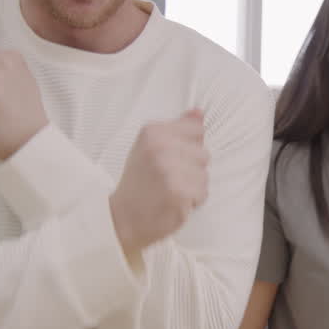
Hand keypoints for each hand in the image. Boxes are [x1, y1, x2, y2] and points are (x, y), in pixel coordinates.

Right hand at [109, 109, 208, 255]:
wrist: (123, 217)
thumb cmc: (140, 181)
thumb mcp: (151, 147)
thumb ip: (178, 128)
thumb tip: (199, 112)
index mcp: (153, 131)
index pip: (197, 130)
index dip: (189, 148)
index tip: (171, 159)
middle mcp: (160, 147)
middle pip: (204, 153)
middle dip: (191, 169)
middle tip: (168, 179)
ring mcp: (170, 169)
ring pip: (204, 174)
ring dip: (193, 187)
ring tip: (171, 190)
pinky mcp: (179, 192)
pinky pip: (203, 192)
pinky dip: (193, 201)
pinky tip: (174, 202)